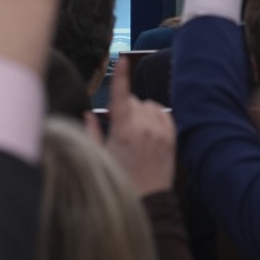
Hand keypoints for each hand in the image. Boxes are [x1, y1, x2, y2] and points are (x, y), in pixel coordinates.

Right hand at [90, 57, 175, 195]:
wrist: (149, 201)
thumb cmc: (120, 180)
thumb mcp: (100, 156)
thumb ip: (93, 132)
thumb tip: (88, 114)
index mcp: (123, 131)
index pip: (122, 96)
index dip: (121, 76)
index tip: (122, 58)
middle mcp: (144, 128)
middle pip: (132, 101)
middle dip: (124, 109)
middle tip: (119, 130)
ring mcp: (161, 132)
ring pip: (147, 105)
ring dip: (140, 112)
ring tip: (134, 132)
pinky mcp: (172, 137)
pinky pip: (162, 113)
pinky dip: (154, 116)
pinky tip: (148, 130)